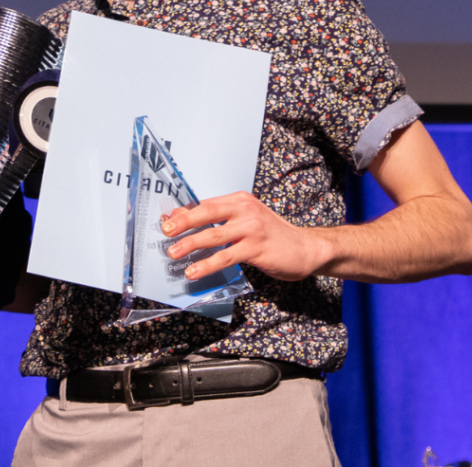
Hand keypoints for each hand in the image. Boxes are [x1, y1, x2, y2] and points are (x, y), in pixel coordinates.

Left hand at [160, 192, 329, 283]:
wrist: (306, 248)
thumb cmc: (272, 235)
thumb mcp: (245, 221)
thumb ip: (219, 220)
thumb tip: (186, 219)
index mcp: (240, 200)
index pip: (206, 204)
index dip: (185, 213)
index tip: (166, 221)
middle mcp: (245, 210)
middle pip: (207, 214)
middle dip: (183, 223)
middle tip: (165, 232)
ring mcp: (251, 228)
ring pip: (213, 236)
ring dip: (190, 245)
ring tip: (174, 253)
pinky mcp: (256, 248)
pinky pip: (226, 257)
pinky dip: (208, 264)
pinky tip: (195, 271)